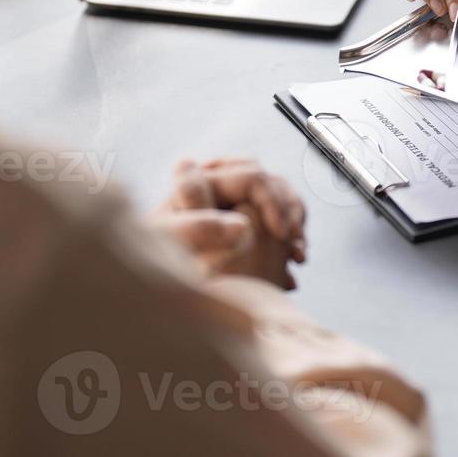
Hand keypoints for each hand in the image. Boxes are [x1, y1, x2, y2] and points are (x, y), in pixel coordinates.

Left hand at [154, 158, 306, 289]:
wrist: (161, 280)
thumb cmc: (161, 256)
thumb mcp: (177, 242)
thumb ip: (202, 228)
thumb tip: (241, 225)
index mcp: (204, 179)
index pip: (252, 176)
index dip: (272, 201)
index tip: (280, 233)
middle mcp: (221, 183)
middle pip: (270, 181)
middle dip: (288, 209)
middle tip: (294, 239)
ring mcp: (234, 199)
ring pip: (279, 196)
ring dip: (293, 223)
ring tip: (297, 254)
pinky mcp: (245, 218)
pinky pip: (278, 217)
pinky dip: (290, 236)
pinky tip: (293, 260)